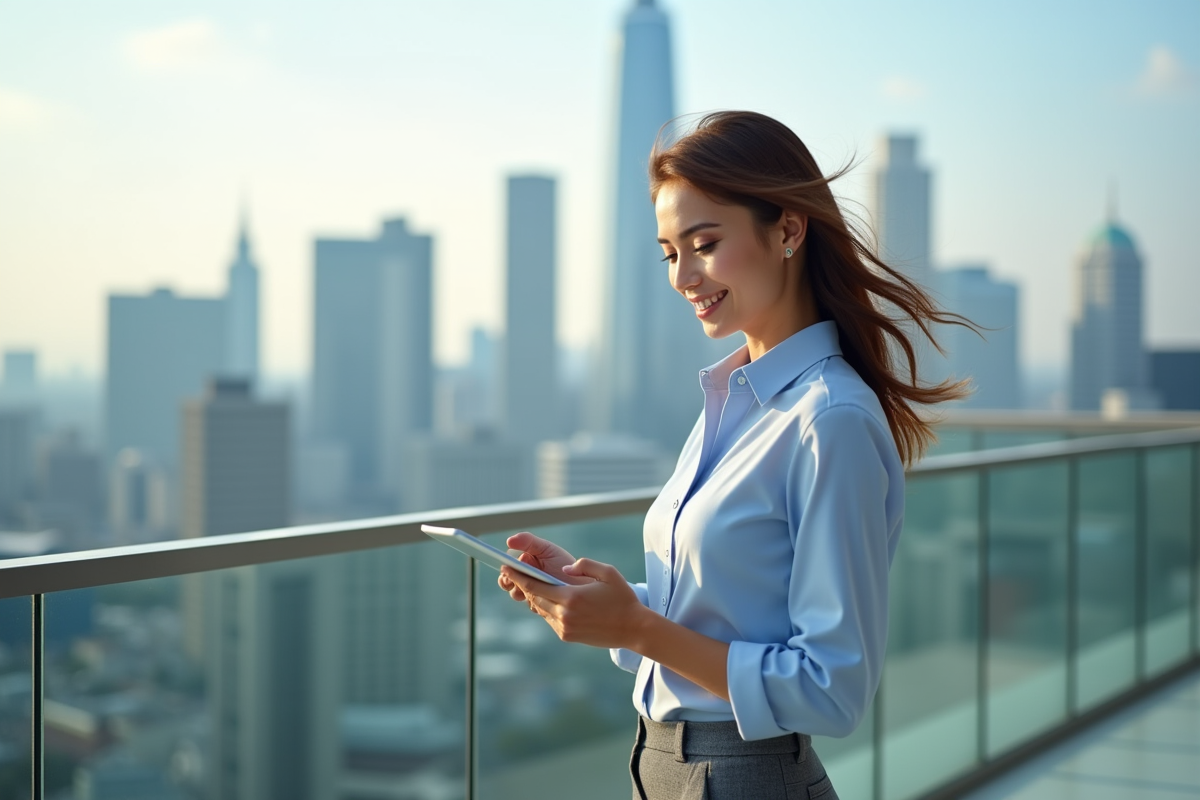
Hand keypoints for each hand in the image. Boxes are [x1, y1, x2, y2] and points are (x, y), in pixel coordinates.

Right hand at [497, 532, 591, 601]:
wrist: (585, 584)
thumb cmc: (565, 564)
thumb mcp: (547, 550)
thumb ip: (528, 542)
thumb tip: (509, 541)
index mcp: (527, 564)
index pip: (508, 569)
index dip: (506, 572)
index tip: (507, 570)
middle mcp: (528, 579)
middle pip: (509, 584)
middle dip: (509, 584)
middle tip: (514, 582)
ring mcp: (534, 593)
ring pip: (519, 595)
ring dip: (522, 593)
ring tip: (532, 589)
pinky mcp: (541, 606)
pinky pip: (532, 606)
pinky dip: (535, 602)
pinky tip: (544, 597)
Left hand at [501, 559, 647, 649]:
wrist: (633, 628)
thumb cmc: (623, 598)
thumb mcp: (608, 573)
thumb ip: (584, 565)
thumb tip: (563, 570)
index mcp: (571, 597)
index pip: (536, 586)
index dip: (518, 576)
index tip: (506, 568)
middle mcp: (564, 614)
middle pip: (534, 598)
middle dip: (522, 585)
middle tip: (512, 573)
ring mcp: (565, 627)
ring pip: (541, 609)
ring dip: (535, 597)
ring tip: (529, 584)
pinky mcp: (567, 636)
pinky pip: (550, 619)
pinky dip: (546, 609)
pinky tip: (548, 600)